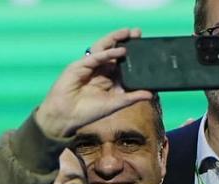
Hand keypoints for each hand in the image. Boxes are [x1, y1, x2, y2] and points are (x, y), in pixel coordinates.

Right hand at [33, 28, 153, 137]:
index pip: (122, 63)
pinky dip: (108, 53)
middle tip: (139, 33)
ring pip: (104, 49)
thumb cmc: (88, 112)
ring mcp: (89, 66)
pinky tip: (120, 51)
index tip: (146, 48)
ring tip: (129, 33)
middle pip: (114, 52)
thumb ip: (131, 97)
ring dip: (116, 40)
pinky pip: (96, 57)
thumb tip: (151, 94)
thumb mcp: (115, 104)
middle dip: (126, 42)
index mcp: (108, 79)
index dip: (132, 55)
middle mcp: (99, 70)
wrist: (66, 116)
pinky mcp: (80, 66)